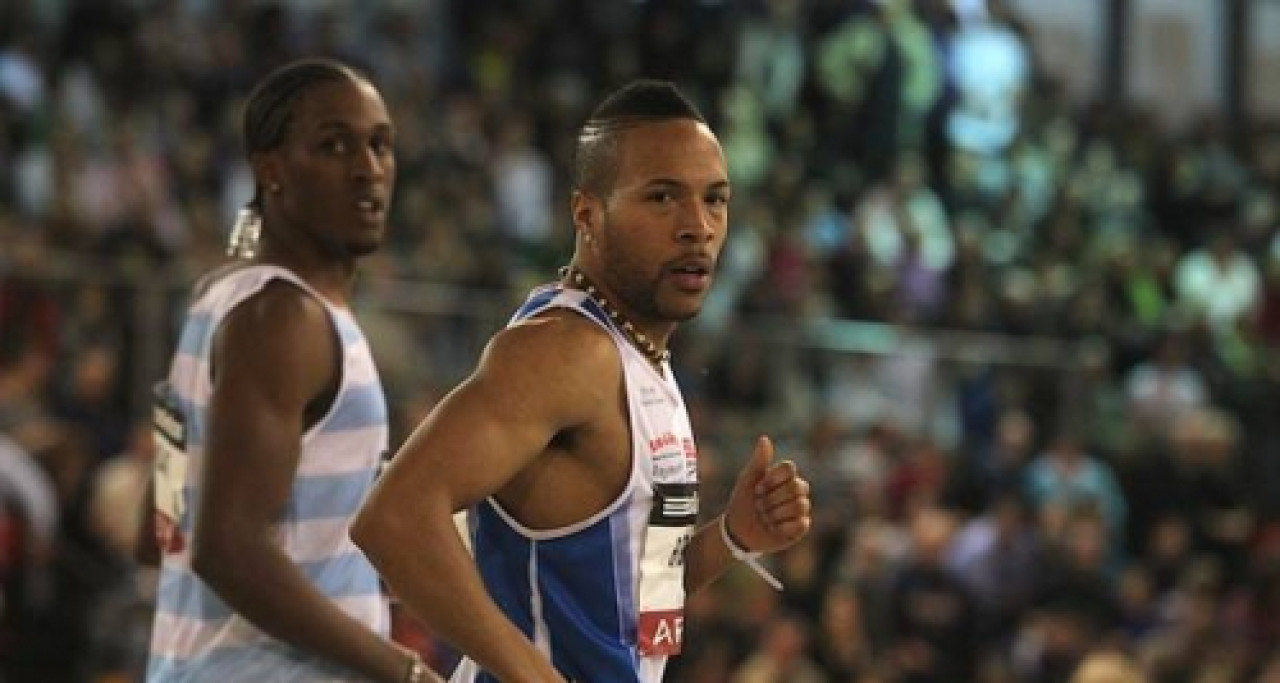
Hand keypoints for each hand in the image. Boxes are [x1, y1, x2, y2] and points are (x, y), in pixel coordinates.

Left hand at [723, 435, 810, 554]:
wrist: (738, 531)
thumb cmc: (743, 502)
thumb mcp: (747, 480)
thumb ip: (758, 461)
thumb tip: (764, 438)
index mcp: (785, 476)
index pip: (789, 468)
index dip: (772, 480)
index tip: (758, 488)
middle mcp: (797, 490)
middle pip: (795, 487)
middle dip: (771, 499)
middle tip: (759, 505)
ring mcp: (801, 509)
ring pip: (799, 505)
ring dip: (775, 514)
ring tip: (765, 518)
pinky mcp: (801, 528)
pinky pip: (800, 524)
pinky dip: (781, 528)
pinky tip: (773, 529)